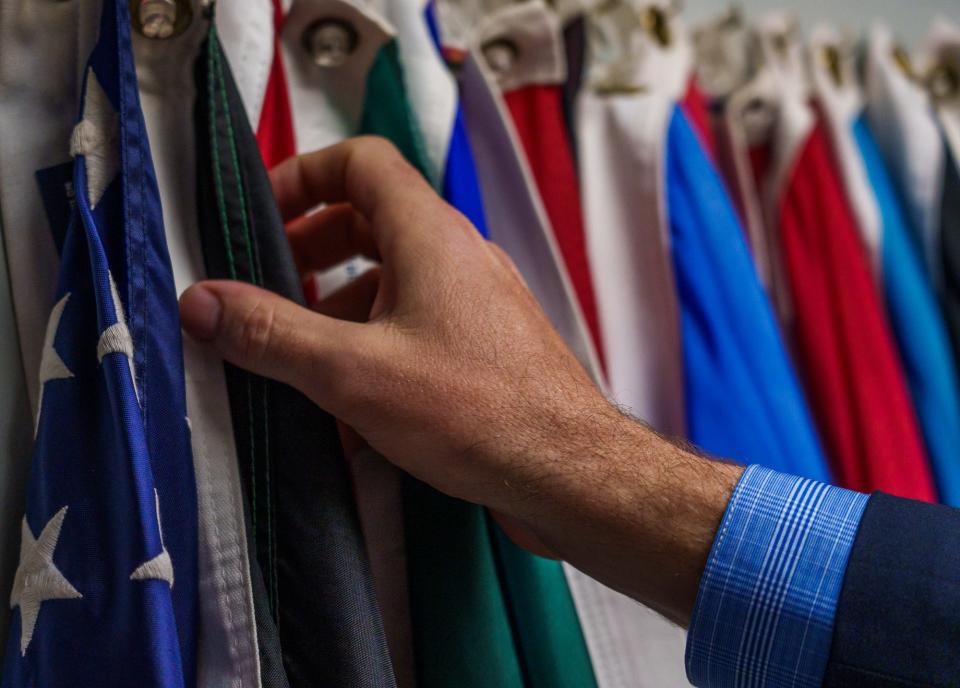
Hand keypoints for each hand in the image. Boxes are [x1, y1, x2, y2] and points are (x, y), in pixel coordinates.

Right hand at [179, 137, 740, 623]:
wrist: (569, 473)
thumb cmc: (477, 412)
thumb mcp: (352, 372)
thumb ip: (272, 334)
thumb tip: (201, 302)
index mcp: (430, 235)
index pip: (362, 162)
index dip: (304, 176)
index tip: (261, 218)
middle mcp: (460, 258)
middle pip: (373, 222)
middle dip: (313, 252)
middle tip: (271, 291)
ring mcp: (479, 305)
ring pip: (395, 283)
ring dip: (341, 311)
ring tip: (301, 360)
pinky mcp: (486, 350)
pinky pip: (419, 330)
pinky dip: (377, 350)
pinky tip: (352, 410)